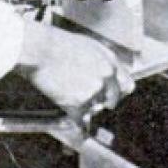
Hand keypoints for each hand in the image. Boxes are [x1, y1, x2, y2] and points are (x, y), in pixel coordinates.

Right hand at [15, 19, 134, 123]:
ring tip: (69, 96)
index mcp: (110, 62)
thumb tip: (107, 73)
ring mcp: (93, 91)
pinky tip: (76, 124)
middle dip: (101, 101)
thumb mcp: (89, 45)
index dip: (118, 91)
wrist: (41, 49)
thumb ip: (102, 60)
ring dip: (85, 107)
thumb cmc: (58, 43)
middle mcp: (105, 78)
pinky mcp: (77, 103)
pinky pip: (81, 120)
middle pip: (112, 100)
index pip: (127, 85)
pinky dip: (77, 122)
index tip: (113, 95)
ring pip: (94, 109)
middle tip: (87, 98)